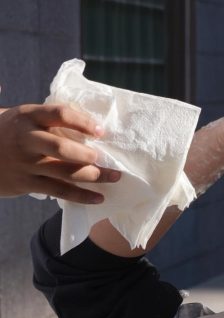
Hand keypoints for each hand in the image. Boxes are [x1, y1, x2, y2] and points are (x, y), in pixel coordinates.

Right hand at [0, 104, 120, 202]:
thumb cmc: (10, 132)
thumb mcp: (23, 117)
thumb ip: (50, 118)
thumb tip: (90, 122)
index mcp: (28, 116)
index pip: (60, 114)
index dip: (83, 122)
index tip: (101, 132)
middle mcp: (27, 139)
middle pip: (61, 147)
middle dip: (88, 155)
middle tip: (105, 158)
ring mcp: (26, 163)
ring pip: (65, 172)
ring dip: (93, 176)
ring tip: (114, 177)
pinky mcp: (26, 183)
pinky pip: (59, 191)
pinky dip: (81, 196)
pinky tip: (98, 198)